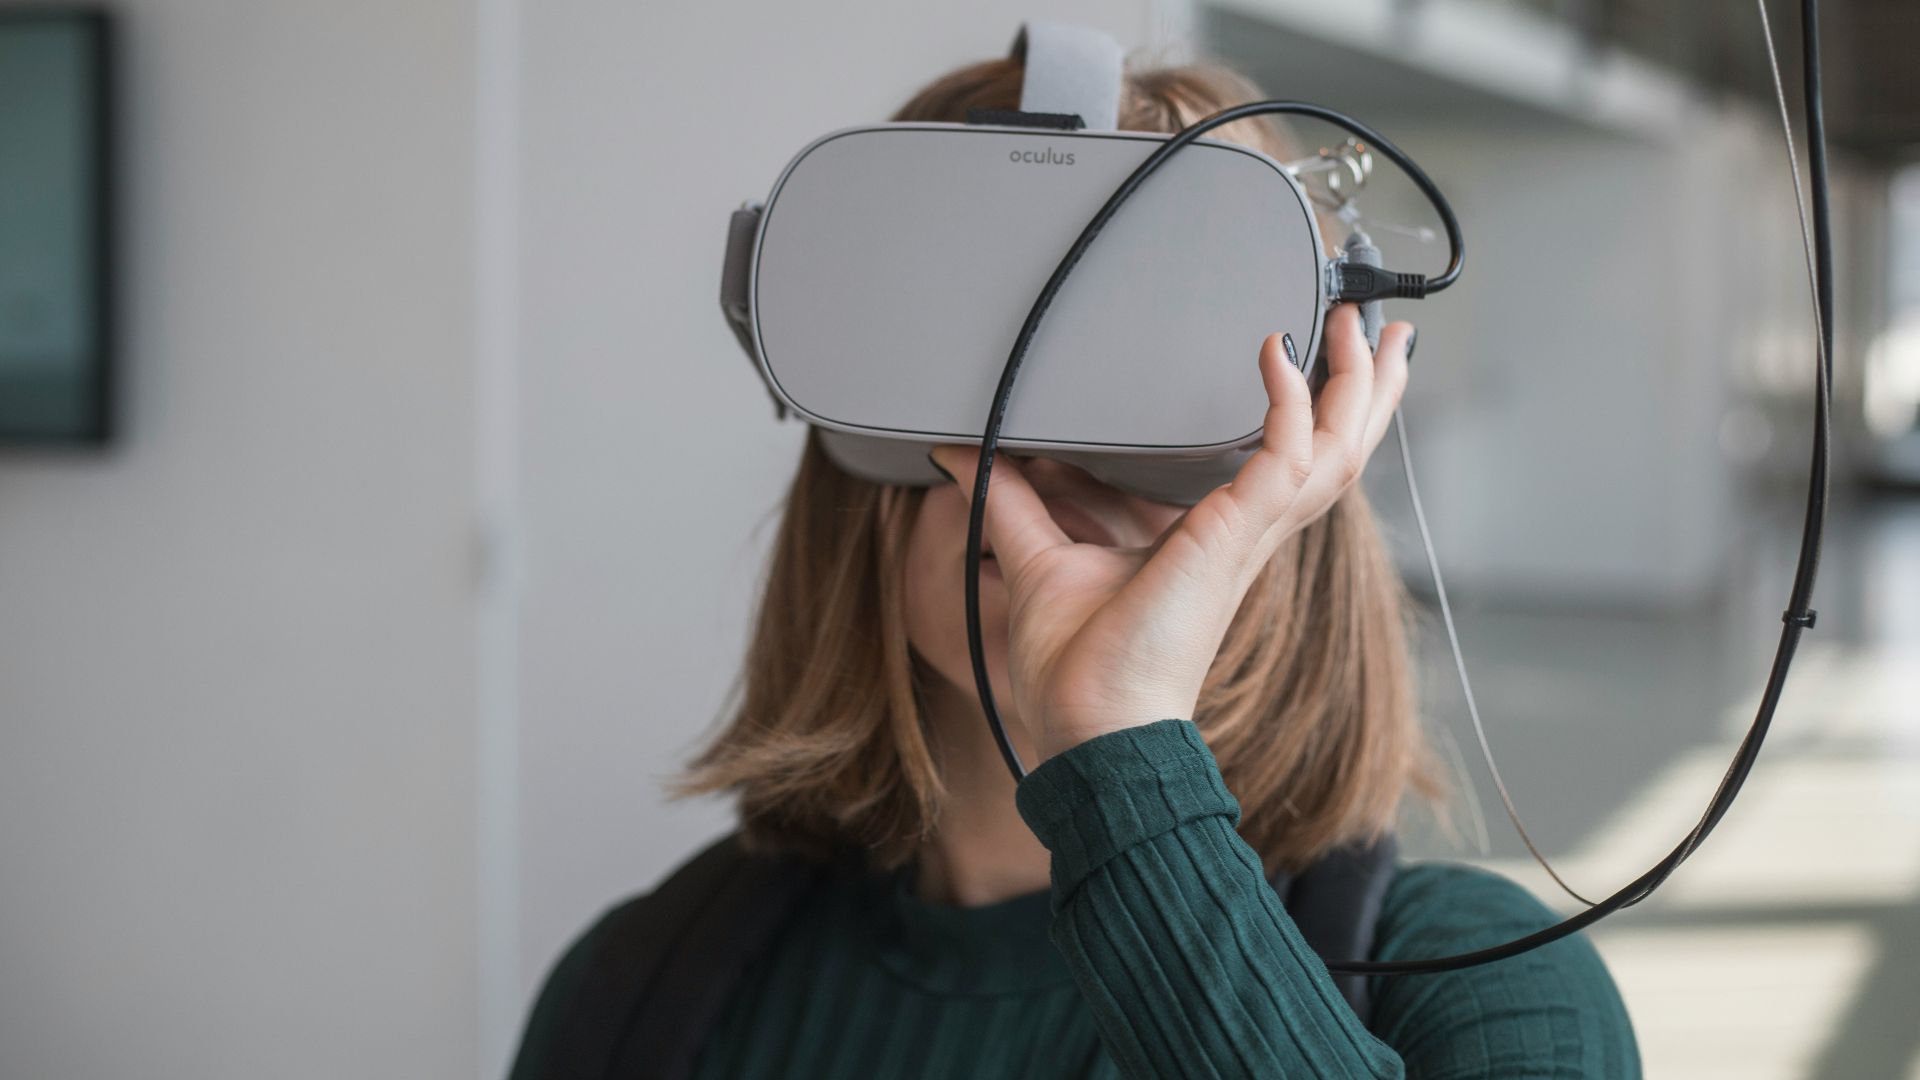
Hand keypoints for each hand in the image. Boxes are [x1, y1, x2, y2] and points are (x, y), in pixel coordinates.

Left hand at [927, 304, 1413, 762]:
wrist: (1091, 729)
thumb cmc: (1078, 670)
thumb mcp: (1039, 558)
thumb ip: (1008, 498)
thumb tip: (960, 454)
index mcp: (1222, 538)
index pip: (1293, 463)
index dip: (1318, 411)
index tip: (1318, 354)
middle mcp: (1248, 534)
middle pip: (1338, 450)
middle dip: (1366, 387)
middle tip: (1380, 328)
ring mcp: (1248, 536)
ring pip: (1336, 450)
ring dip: (1357, 385)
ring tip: (1368, 328)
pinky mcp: (1233, 538)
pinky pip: (1284, 457)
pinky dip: (1287, 404)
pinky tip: (1276, 355)